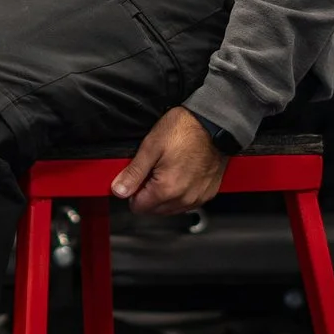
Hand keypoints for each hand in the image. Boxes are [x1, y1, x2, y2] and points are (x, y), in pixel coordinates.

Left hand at [111, 107, 228, 216]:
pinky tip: (181, 175)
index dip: (133, 192)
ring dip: (164, 195)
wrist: (214, 123)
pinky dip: (181, 194)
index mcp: (167, 189)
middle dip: (148, 194)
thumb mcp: (150, 147)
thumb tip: (119, 190)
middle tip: (152, 171)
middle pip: (154, 210)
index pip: (138, 207)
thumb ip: (133, 173)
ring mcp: (198, 197)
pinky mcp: (208, 193)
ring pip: (171, 208)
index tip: (137, 177)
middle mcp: (184, 198)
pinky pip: (188, 203)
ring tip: (167, 170)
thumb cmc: (185, 130)